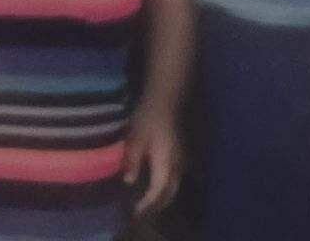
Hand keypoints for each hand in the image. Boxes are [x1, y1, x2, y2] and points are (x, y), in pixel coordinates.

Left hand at [122, 97, 182, 215]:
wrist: (165, 98)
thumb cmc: (148, 117)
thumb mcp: (135, 138)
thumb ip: (132, 160)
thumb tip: (129, 181)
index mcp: (165, 162)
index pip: (158, 190)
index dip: (147, 203)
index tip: (135, 211)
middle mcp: (176, 164)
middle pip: (169, 192)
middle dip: (156, 205)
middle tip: (142, 211)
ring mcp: (180, 159)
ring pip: (174, 186)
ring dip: (163, 197)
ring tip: (149, 202)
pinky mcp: (180, 153)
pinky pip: (176, 178)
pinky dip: (167, 187)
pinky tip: (157, 185)